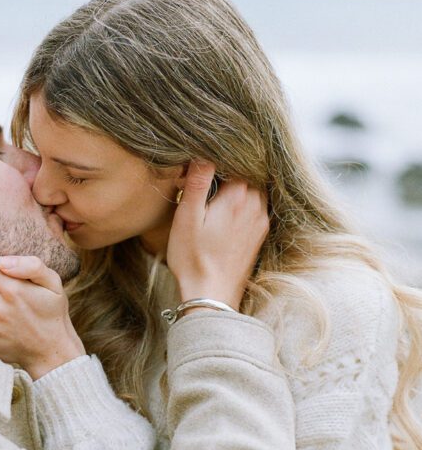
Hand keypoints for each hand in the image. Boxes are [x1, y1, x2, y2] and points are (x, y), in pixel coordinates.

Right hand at [167, 159, 268, 310]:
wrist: (211, 295)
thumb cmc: (193, 258)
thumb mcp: (188, 216)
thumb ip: (199, 182)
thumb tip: (204, 154)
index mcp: (239, 195)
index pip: (234, 161)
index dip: (216, 162)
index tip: (200, 171)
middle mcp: (256, 205)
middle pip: (246, 175)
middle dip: (228, 174)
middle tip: (206, 183)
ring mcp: (261, 221)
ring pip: (253, 191)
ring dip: (236, 190)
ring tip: (215, 199)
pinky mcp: (259, 236)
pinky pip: (255, 208)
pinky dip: (242, 205)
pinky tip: (224, 216)